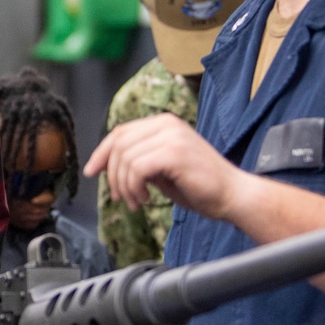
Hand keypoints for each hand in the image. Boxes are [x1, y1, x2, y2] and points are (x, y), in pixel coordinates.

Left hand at [85, 113, 243, 220]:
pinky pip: (137, 168)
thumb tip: (106, 164)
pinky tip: (146, 198)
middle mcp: (167, 124)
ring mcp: (172, 136)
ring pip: (125, 158)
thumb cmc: (200, 186)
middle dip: (113, 175)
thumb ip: (138, 161)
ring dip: (125, 186)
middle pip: (119, 144)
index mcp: (164, 123)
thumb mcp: (161, 169)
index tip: (91, 171)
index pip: (120, 132)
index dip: (102, 152)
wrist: (232, 195)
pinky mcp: (175, 152)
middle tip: (121, 197)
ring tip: (137, 201)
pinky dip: (134, 187)